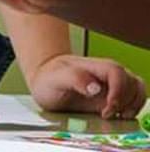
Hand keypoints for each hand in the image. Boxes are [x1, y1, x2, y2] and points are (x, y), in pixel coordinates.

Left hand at [28, 54, 145, 118]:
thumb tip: (96, 87)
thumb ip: (74, 79)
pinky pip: (134, 99)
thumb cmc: (49, 79)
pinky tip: (120, 116)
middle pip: (132, 82)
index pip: (117, 73)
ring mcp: (113, 85)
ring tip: (119, 116)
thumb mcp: (54, 78)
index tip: (107, 109)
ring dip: (134, 105)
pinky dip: (134, 108)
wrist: (44, 82)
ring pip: (138, 90)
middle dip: (127, 101)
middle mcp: (108, 75)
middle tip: (109, 115)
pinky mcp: (114, 97)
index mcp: (95, 66)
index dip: (118, 91)